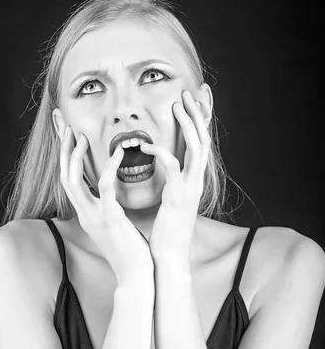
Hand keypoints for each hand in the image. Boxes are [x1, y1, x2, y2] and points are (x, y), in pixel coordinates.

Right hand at [59, 126, 153, 284]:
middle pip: (63, 177)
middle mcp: (84, 214)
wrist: (135, 276)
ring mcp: (94, 217)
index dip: (66, 158)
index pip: (69, 181)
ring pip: (73, 181)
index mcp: (86, 215)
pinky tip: (118, 153)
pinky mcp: (110, 219)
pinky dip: (108, 168)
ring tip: (81, 136)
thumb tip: (111, 196)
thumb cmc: (130, 252)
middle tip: (65, 126)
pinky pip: (105, 187)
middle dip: (62, 151)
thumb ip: (108, 210)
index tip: (68, 137)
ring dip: (75, 156)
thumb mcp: (114, 227)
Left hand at [140, 90, 209, 260]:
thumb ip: (171, 181)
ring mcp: (190, 188)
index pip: (199, 145)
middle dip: (197, 114)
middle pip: (203, 139)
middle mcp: (196, 181)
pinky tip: (146, 146)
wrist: (169, 256)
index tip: (194, 101)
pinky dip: (161, 153)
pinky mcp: (178, 197)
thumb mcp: (171, 200)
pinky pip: (173, 167)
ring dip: (188, 124)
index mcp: (192, 181)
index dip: (199, 122)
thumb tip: (165, 168)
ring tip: (177, 105)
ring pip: (196, 148)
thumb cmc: (166, 230)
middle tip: (189, 92)